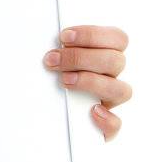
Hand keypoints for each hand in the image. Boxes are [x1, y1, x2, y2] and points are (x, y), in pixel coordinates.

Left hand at [44, 25, 131, 140]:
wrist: (40, 117)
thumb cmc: (49, 79)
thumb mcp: (53, 59)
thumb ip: (59, 48)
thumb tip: (52, 44)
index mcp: (105, 55)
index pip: (117, 38)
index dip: (92, 35)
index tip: (64, 37)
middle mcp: (111, 77)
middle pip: (115, 61)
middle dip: (80, 57)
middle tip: (53, 59)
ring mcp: (110, 101)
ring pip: (121, 90)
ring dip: (91, 82)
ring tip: (65, 81)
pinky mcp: (105, 126)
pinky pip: (115, 124)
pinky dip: (106, 119)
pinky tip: (92, 112)